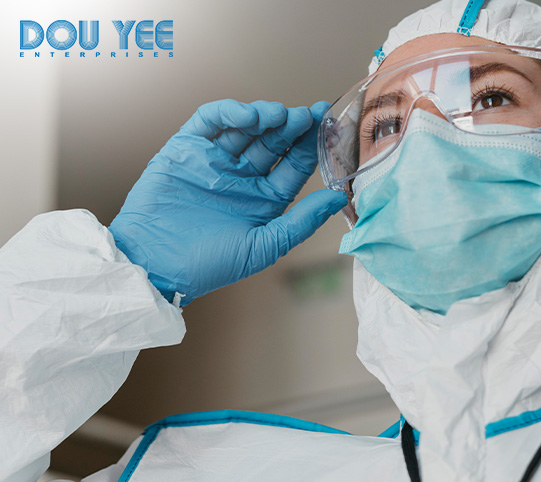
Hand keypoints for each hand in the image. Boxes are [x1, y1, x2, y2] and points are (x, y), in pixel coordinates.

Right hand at [109, 99, 346, 305]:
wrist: (155, 264)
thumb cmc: (208, 264)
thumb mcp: (263, 246)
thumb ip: (301, 222)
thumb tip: (338, 197)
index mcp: (264, 198)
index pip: (293, 165)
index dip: (310, 146)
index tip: (327, 127)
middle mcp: (242, 177)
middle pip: (273, 142)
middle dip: (291, 126)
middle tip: (307, 115)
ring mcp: (214, 160)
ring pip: (245, 127)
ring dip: (265, 116)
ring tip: (279, 115)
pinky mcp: (186, 148)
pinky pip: (210, 121)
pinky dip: (230, 112)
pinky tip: (248, 115)